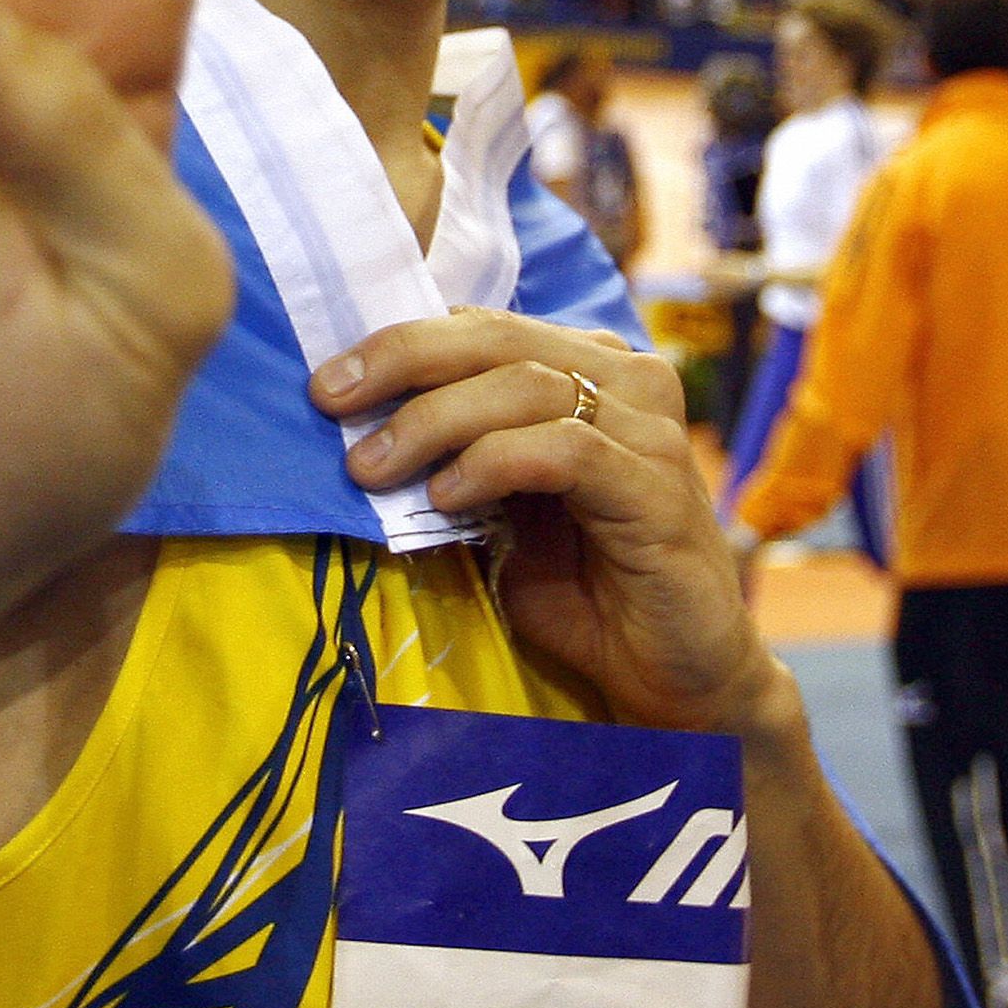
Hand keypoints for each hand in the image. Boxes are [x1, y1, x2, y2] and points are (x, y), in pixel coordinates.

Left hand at [313, 310, 790, 736]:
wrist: (678, 680)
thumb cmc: (586, 593)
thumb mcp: (506, 514)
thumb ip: (460, 460)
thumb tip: (362, 429)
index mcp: (590, 372)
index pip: (484, 327)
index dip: (401, 341)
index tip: (329, 381)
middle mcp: (629, 383)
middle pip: (498, 337)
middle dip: (402, 359)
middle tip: (329, 398)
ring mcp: (651, 433)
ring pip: (526, 385)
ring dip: (434, 419)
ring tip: (370, 466)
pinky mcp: (659, 491)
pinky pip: (565, 450)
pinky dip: (494, 461)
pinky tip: (447, 495)